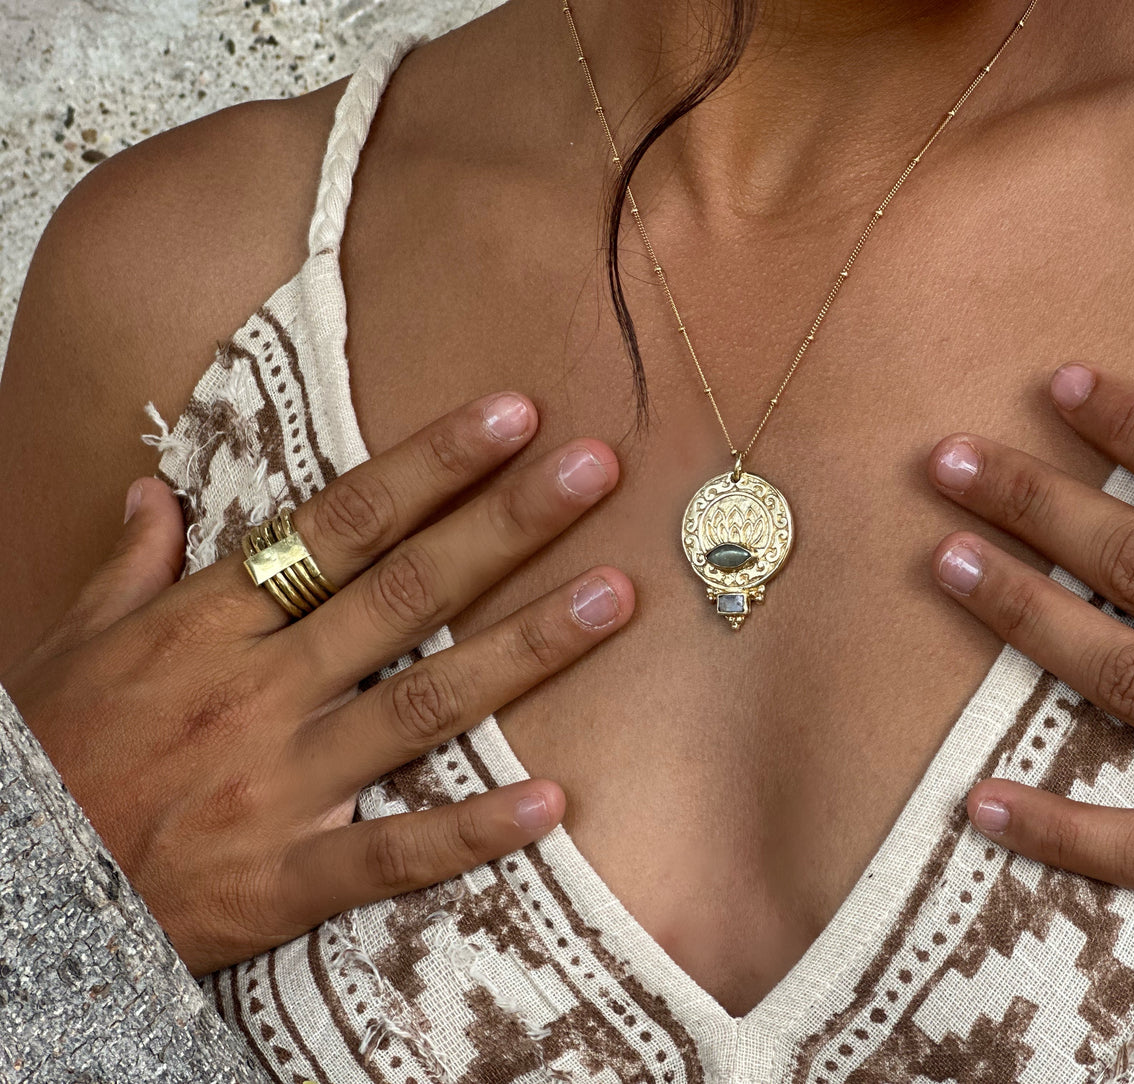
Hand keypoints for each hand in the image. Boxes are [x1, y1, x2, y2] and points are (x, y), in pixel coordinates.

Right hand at [2, 394, 632, 973]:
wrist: (9, 887)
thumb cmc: (49, 756)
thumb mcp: (72, 644)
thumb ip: (129, 565)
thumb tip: (156, 488)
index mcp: (211, 623)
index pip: (342, 523)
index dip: (431, 465)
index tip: (511, 414)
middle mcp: (256, 690)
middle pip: (404, 592)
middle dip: (504, 524)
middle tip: (594, 469)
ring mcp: (276, 784)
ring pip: (421, 706)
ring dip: (522, 650)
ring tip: (611, 597)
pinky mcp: (281, 878)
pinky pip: (391, 854)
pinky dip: (471, 832)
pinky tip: (553, 801)